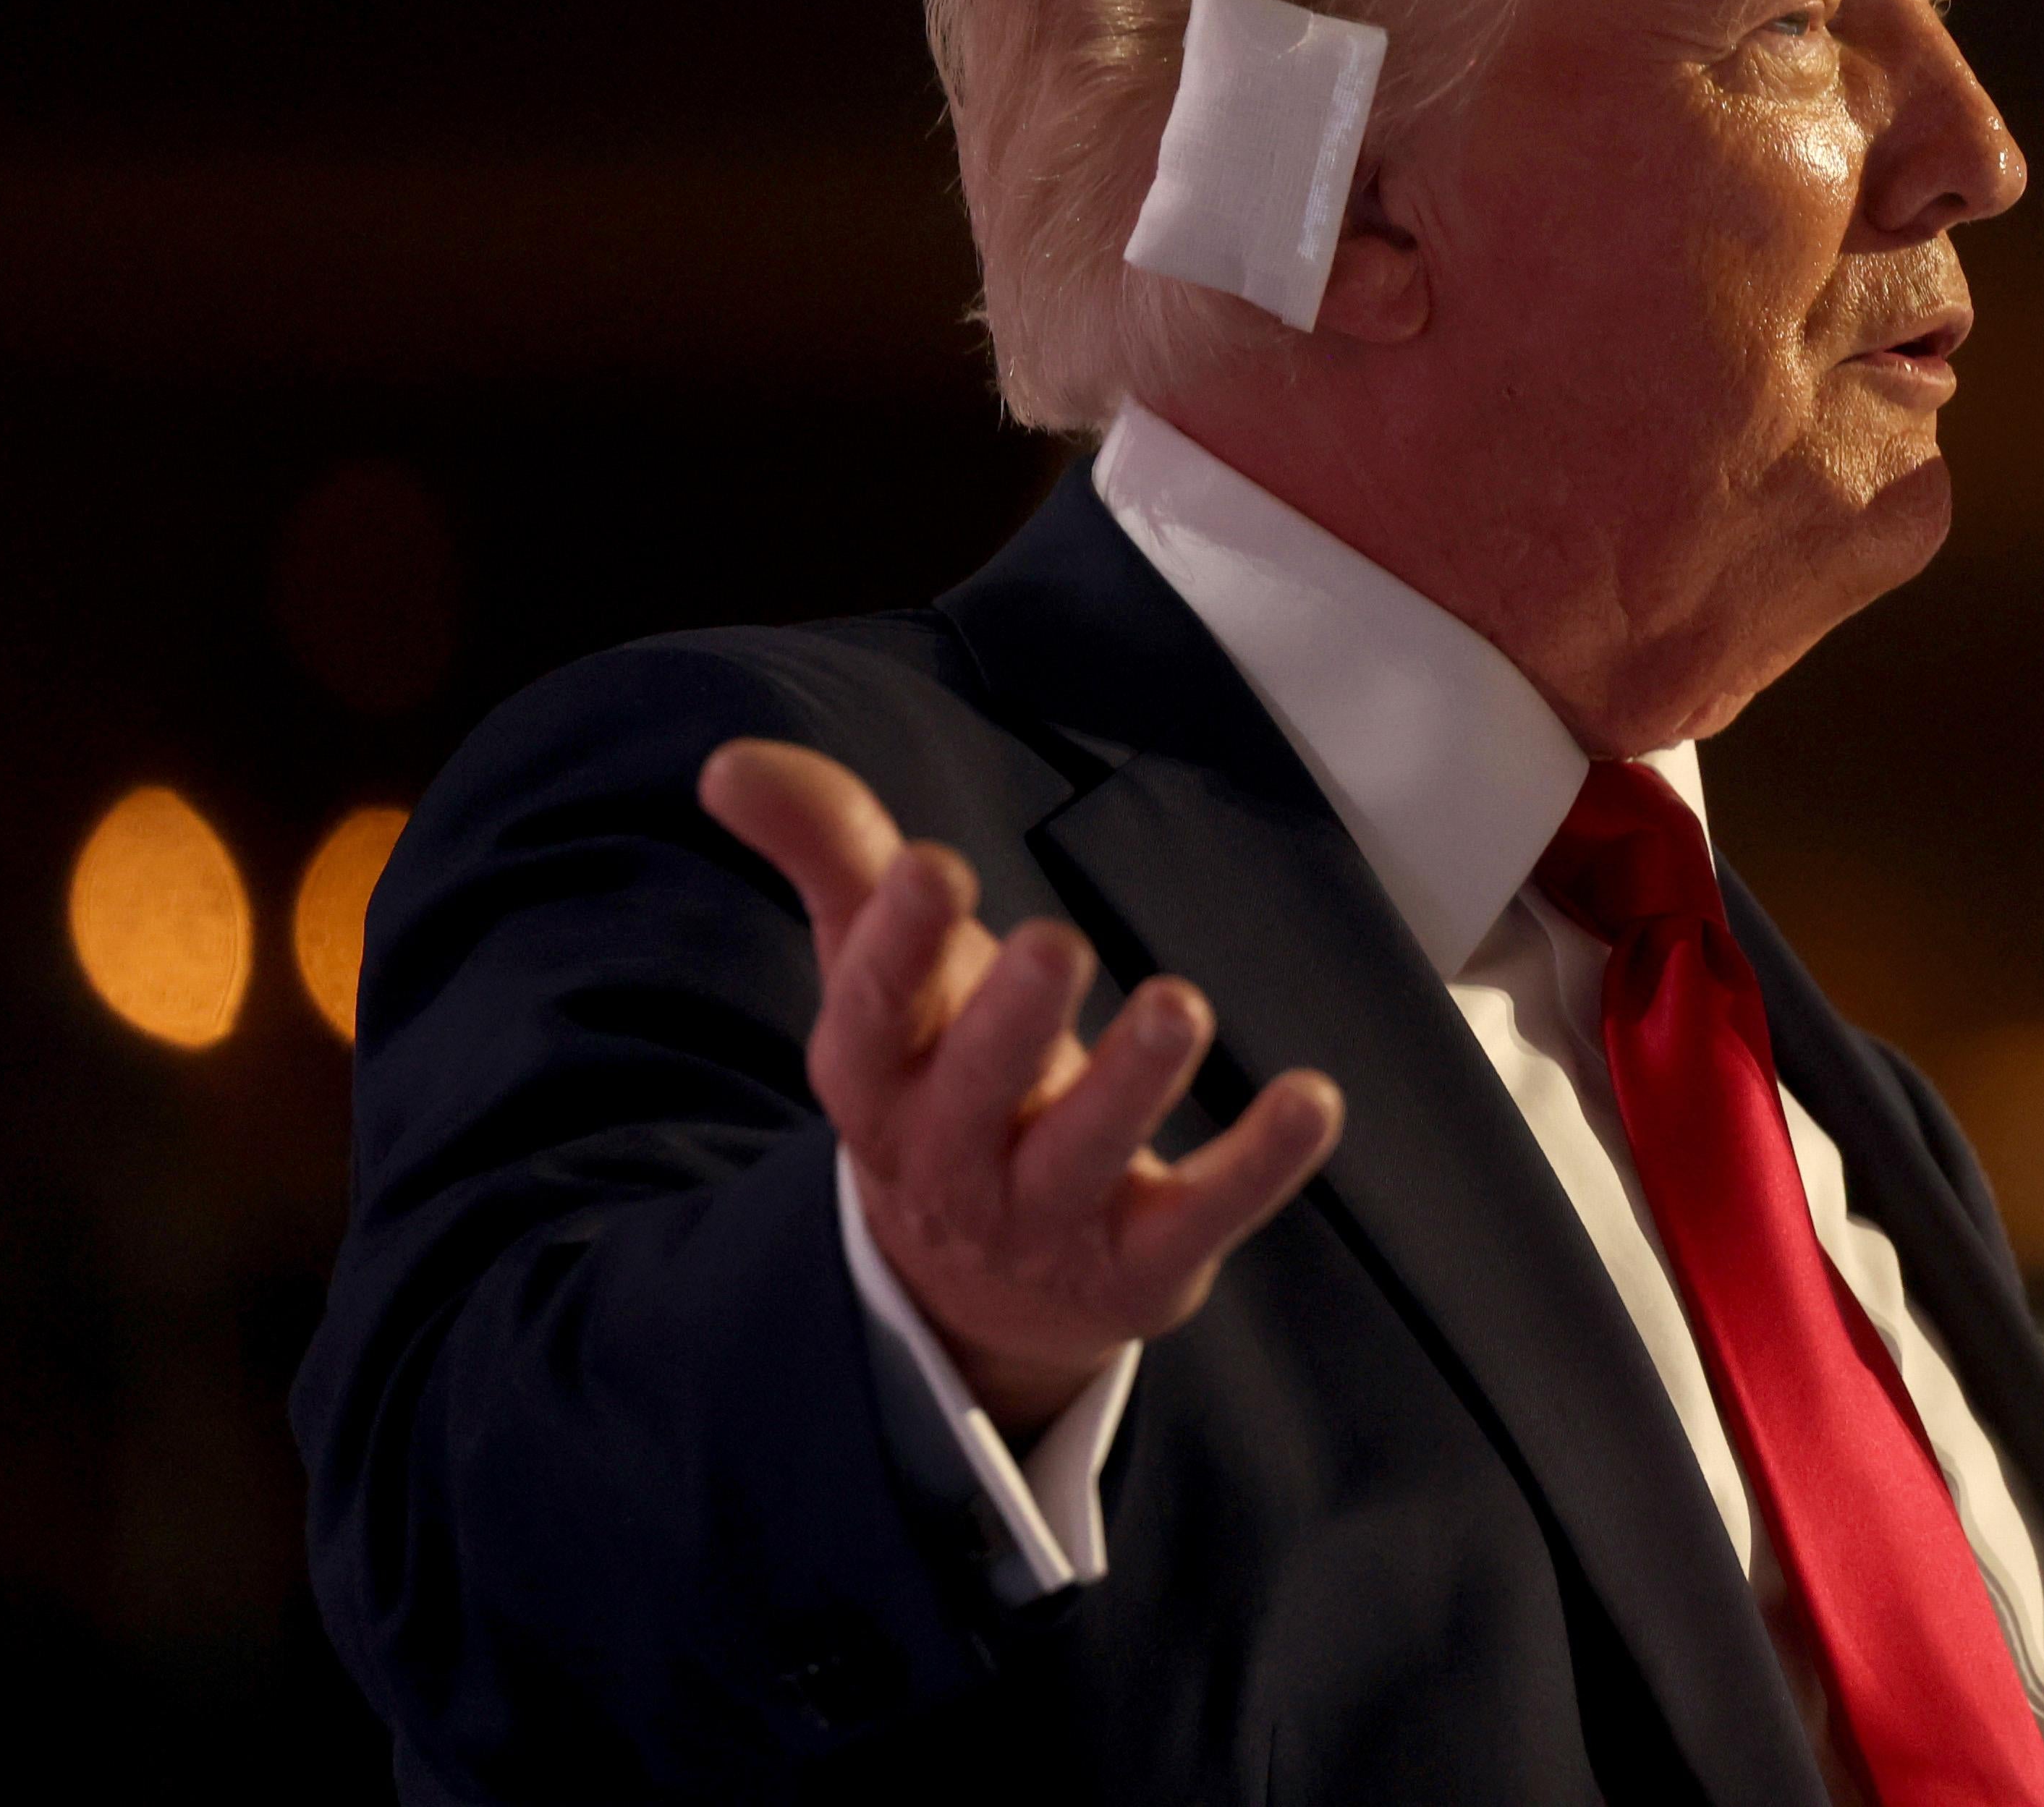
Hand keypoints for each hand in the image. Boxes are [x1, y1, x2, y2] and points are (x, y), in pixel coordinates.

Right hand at [698, 738, 1342, 1433]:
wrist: (980, 1283)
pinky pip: (1202, 1214)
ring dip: (1132, 1083)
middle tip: (1058, 941)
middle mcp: (951, 1156)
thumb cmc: (940, 1073)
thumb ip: (831, 855)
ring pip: (1083, 1155)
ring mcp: (1048, 1218)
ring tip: (1181, 1005)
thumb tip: (730, 760)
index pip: (871, 1016)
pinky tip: (1313, 1099)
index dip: (898, 947)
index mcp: (878, 1078)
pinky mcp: (1143, 1262)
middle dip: (1011, 1021)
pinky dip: (1259, 1164)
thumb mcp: (884, 968)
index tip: (935, 868)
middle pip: (972, 1093)